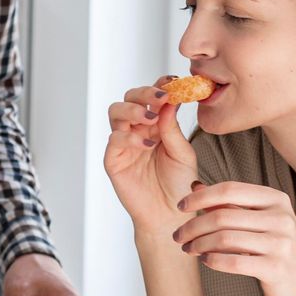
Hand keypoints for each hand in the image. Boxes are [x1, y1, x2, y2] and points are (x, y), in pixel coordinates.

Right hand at [103, 78, 199, 231]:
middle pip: (130, 98)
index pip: (153, 97)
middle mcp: (137, 129)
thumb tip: (169, 100)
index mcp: (156, 124)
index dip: (160, 85)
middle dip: (144, 93)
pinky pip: (114, 140)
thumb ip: (173, 128)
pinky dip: (130, 138)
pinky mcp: (113, 160)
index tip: (173, 81)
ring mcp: (123, 144)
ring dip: (133, 110)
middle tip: (160, 97)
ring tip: (151, 119)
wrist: (170, 214)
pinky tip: (147, 144)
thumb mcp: (183, 153)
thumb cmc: (179, 185)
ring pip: (116, 112)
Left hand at [173, 182, 295, 295]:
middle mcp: (282, 218)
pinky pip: (233, 261)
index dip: (200, 197)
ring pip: (224, 239)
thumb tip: (194, 185)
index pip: (229, 189)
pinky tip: (205, 260)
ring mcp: (282, 243)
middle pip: (222, 216)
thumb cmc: (274, 248)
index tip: (180, 206)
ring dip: (198, 244)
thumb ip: (228, 203)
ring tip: (188, 249)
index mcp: (276, 199)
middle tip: (178, 236)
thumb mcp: (257, 221)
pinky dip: (213, 260)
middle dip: (193, 226)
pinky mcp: (277, 268)